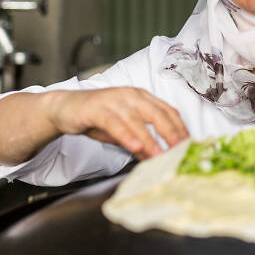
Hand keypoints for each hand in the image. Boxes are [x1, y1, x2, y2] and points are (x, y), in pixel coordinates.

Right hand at [45, 87, 189, 159]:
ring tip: (159, 155)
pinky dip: (127, 135)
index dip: (180, 127)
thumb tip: (157, 158)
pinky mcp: (97, 108)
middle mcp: (131, 95)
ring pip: (137, 120)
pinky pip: (115, 122)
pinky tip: (135, 146)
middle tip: (180, 150)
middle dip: (171, 133)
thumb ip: (140, 143)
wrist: (65, 108)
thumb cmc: (97, 119)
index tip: (189, 144)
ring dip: (150, 139)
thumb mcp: (123, 133)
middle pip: (158, 113)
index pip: (168, 111)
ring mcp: (114, 100)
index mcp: (142, 97)